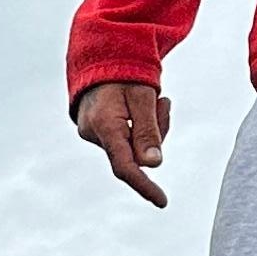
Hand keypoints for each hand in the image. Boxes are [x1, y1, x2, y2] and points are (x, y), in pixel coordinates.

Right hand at [74, 78, 170, 208]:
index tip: (162, 201)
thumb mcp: (142, 95)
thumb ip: (148, 130)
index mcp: (105, 125)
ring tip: (154, 100)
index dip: (145, 186)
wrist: (100, 54)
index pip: (126, 166)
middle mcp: (93, 133)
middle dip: (156, 134)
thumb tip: (153, 165)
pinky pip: (125, 139)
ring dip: (150, 128)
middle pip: (135, 154)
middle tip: (164, 103)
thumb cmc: (123, 70)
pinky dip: (139, 126)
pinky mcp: (96, 131)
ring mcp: (92, 133)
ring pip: (132, 147)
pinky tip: (141, 106)